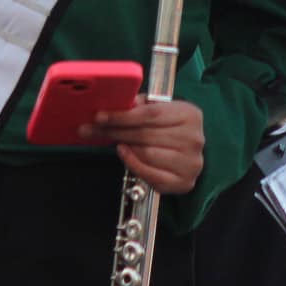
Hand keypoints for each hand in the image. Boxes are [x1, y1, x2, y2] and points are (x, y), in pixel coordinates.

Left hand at [82, 95, 205, 194]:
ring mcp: (190, 162)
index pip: (150, 113)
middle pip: (145, 134)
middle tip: (91, 130)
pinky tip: (124, 154)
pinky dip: (133, 164)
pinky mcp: (184, 182)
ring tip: (112, 141)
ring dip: (124, 147)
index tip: (99, 117)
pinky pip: (151, 174)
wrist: (190, 153)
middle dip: (114, 131)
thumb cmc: (171, 129)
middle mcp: (193, 138)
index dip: (122, 115)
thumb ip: (141, 105)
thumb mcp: (161, 110)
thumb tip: (117, 102)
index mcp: (189, 114)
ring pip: (146, 154)